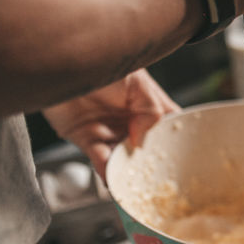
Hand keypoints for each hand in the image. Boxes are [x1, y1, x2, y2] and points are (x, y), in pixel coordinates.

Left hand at [42, 69, 177, 179]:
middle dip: (154, 165)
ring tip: (136, 183)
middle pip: (148, 149)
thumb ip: (150, 109)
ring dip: (130, 172)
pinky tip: (113, 177)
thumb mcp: (137, 81)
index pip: (170, 127)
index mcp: (150, 105)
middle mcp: (132, 121)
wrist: (58, 62)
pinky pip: (99, 160)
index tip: (185, 160)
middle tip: (159, 180)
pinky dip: (106, 171)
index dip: (178, 143)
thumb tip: (143, 141)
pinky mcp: (87, 139)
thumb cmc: (101, 60)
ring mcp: (111, 131)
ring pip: (124, 159)